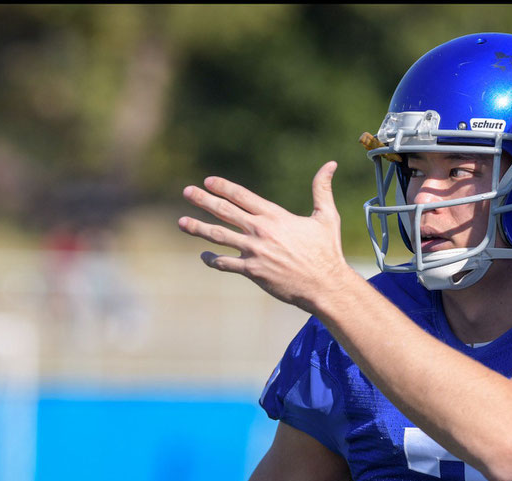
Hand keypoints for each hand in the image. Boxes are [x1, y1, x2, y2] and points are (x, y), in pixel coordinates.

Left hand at [178, 161, 357, 312]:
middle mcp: (261, 231)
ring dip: (198, 227)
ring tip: (181, 222)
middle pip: (225, 211)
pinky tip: (203, 255)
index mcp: (275, 216)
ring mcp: (254, 251)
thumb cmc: (327, 251)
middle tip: (186, 192)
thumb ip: (322, 189)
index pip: (242, 196)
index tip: (208, 181)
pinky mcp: (252, 271)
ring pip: (219, 236)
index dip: (223, 187)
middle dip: (203, 200)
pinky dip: (211, 259)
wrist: (325, 285)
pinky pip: (224, 264)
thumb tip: (330, 164)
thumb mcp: (327, 216)